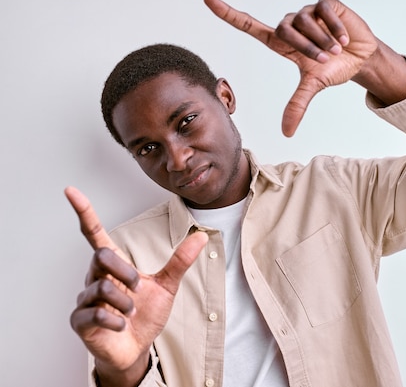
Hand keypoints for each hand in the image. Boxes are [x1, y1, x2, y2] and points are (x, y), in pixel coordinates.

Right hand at [65, 187, 206, 385]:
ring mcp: (85, 299)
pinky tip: (120, 326)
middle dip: (125, 272)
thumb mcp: (167, 285)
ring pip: (102, 288)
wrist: (136, 348)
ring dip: (125, 303)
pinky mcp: (80, 321)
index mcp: (114, 266)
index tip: (70, 190)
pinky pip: (97, 314)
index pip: (95, 234)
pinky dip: (116, 321)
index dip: (84, 212)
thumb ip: (180, 261)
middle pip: (101, 256)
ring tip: (129, 313)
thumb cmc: (145, 315)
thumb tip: (201, 236)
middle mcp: (95, 278)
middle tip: (136, 289)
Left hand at [204, 0, 378, 136]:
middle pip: (284, 30)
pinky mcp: (325, 4)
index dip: (228, 13)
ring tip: (336, 49)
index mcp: (281, 42)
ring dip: (322, 39)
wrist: (361, 57)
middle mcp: (291, 24)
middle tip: (324, 59)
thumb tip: (286, 132)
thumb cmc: (333, 68)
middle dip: (306, 47)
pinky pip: (324, 11)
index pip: (249, 25)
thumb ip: (297, 105)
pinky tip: (343, 39)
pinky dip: (335, 28)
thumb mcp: (313, 86)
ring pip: (305, 21)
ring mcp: (308, 12)